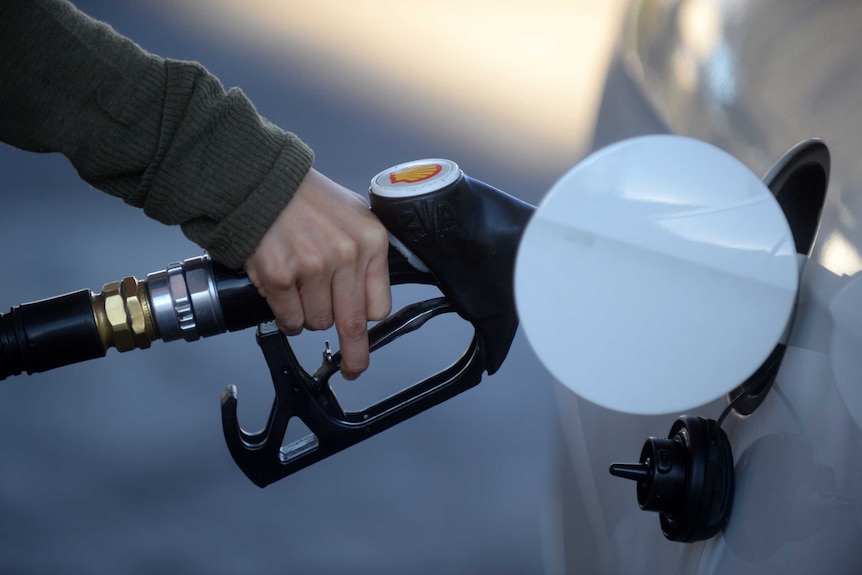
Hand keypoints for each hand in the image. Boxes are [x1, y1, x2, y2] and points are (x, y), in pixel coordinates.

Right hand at [244, 168, 391, 379]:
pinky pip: (290, 320)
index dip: (367, 320)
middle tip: (351, 369)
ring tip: (298, 288)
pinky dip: (286, 317)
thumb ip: (367, 254)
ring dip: (307, 317)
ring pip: (317, 323)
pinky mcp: (280, 277)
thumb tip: (371, 296)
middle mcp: (346, 255)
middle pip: (353, 324)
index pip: (379, 305)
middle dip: (353, 355)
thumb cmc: (305, 197)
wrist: (260, 181)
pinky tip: (283, 296)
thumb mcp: (354, 216)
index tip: (364, 333)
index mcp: (370, 241)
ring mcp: (313, 267)